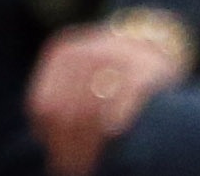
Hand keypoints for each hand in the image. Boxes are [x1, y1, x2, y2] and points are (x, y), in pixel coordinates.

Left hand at [29, 20, 189, 175]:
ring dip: (89, 144)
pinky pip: (124, 98)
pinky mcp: (142, 70)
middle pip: (66, 111)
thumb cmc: (112, 66)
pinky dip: (116, 118)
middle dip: (68, 146)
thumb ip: (61, 94)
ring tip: (91, 166)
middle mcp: (83, 54)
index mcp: (61, 53)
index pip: (45, 104)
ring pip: (90, 111)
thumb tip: (45, 138)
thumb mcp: (80, 68)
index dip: (49, 136)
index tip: (57, 159)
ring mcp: (112, 59)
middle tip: (73, 169)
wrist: (154, 36)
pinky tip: (114, 135)